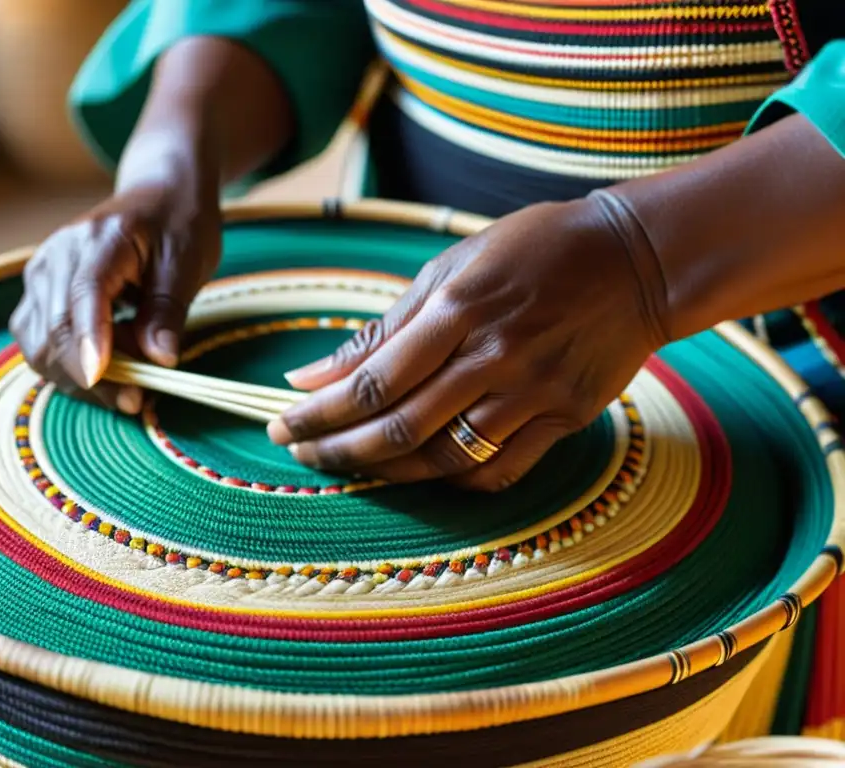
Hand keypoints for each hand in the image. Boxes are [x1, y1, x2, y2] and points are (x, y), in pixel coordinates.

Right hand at [9, 149, 220, 413]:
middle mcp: (57, 255)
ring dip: (78, 379)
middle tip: (138, 400)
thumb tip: (160, 359)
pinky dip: (68, 369)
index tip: (99, 378)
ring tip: (130, 386)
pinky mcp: (37, 294)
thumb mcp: (188, 264)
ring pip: (39, 345)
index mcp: (100, 239)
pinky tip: (107, 373)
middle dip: (92, 375)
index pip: (83, 294)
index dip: (88, 340)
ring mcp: (40, 275)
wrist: (157, 196)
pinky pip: (39, 344)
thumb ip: (168, 311)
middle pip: (56, 328)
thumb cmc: (178, 225)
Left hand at [267, 194, 670, 491]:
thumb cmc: (533, 251)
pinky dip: (450, 479)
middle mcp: (494, 357)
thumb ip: (384, 328)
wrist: (636, 261)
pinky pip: (497, 471)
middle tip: (301, 452)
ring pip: (444, 457)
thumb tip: (313, 375)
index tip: (283, 424)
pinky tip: (420, 472)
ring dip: (385, 471)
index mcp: (459, 309)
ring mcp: (533, 393)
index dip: (321, 412)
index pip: (374, 380)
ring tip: (348, 464)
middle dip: (338, 448)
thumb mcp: (452, 267)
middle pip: (400, 427)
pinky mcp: (564, 418)